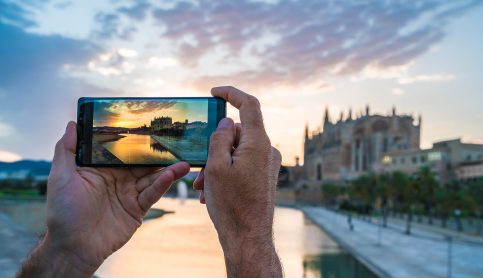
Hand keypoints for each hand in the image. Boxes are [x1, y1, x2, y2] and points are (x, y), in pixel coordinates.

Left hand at [17, 122, 189, 276]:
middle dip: (158, 154)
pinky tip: (170, 176)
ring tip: (184, 162)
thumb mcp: (61, 176)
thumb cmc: (62, 212)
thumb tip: (73, 123)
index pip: (123, 151)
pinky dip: (162, 185)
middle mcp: (118, 179)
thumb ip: (67, 149)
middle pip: (142, 163)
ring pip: (152, 178)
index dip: (136, 141)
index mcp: (102, 169)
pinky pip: (151, 194)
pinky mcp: (136, 209)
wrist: (73, 246)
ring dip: (168, 170)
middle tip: (176, 143)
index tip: (151, 128)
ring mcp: (129, 194)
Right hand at [193, 86, 282, 276]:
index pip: (249, 105)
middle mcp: (267, 151)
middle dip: (215, 147)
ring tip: (203, 188)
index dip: (232, 93)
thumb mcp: (215, 167)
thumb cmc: (231, 204)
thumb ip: (220, 139)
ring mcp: (268, 165)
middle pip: (238, 133)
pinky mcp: (265, 177)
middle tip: (199, 171)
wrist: (248, 238)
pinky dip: (227, 172)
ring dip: (218, 164)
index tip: (215, 92)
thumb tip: (228, 123)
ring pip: (238, 152)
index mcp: (258, 143)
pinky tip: (214, 192)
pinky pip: (244, 165)